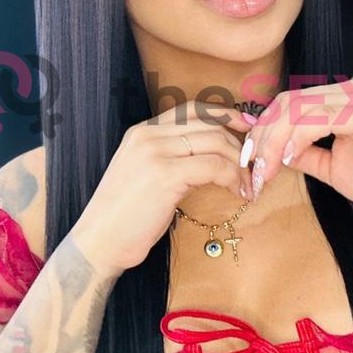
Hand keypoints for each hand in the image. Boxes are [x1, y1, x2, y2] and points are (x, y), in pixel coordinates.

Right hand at [74, 100, 252, 272]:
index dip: (225, 114)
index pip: (192, 109)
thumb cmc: (124, 217)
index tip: (247, 127)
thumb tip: (211, 158)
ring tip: (248, 184)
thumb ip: (171, 159)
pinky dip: (233, 178)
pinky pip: (214, 166)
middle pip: (209, 124)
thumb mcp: (144, 176)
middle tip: (254, 166)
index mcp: (141, 132)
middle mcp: (147, 135)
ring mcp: (155, 152)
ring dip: (240, 164)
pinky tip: (238, 192)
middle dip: (239, 144)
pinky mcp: (165, 174)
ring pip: (216, 143)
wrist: (98, 243)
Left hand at [242, 77, 352, 217]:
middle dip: (260, 137)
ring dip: (272, 141)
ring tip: (264, 171)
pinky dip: (296, 138)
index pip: (287, 104)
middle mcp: (348, 91)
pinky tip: (286, 159)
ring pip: (297, 108)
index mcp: (340, 100)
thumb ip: (302, 154)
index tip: (248, 162)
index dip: (261, 131)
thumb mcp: (331, 168)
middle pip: (286, 103)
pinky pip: (319, 118)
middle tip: (251, 170)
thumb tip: (268, 152)